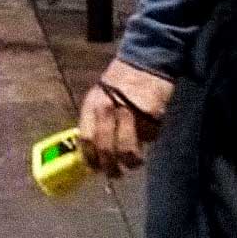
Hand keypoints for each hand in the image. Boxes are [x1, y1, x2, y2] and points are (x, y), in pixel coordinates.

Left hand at [77, 58, 174, 177]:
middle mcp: (107, 111)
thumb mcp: (99, 98)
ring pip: (127, 150)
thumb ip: (96, 122)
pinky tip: (148, 135)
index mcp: (92, 106)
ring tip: (134, 163)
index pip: (86, 140)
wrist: (144, 63)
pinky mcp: (151, 116)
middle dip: (110, 167)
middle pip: (105, 149)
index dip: (89, 159)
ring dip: (131, 162)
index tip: (94, 169)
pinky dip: (149, 141)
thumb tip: (95, 152)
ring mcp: (130, 114)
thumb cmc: (119, 84)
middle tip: (115, 175)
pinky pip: (149, 138)